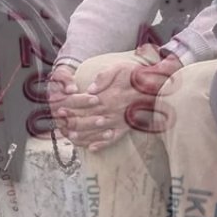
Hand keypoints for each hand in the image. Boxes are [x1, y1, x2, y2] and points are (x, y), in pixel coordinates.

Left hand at [51, 51, 182, 151]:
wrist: (157, 87)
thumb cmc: (138, 76)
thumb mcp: (120, 68)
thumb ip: (104, 77)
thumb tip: (91, 89)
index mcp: (107, 96)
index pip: (83, 104)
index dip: (70, 107)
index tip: (60, 109)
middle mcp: (110, 111)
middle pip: (87, 119)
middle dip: (72, 122)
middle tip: (60, 125)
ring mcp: (118, 121)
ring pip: (96, 132)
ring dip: (83, 136)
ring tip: (71, 138)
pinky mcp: (126, 127)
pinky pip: (112, 139)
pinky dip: (102, 144)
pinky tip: (92, 148)